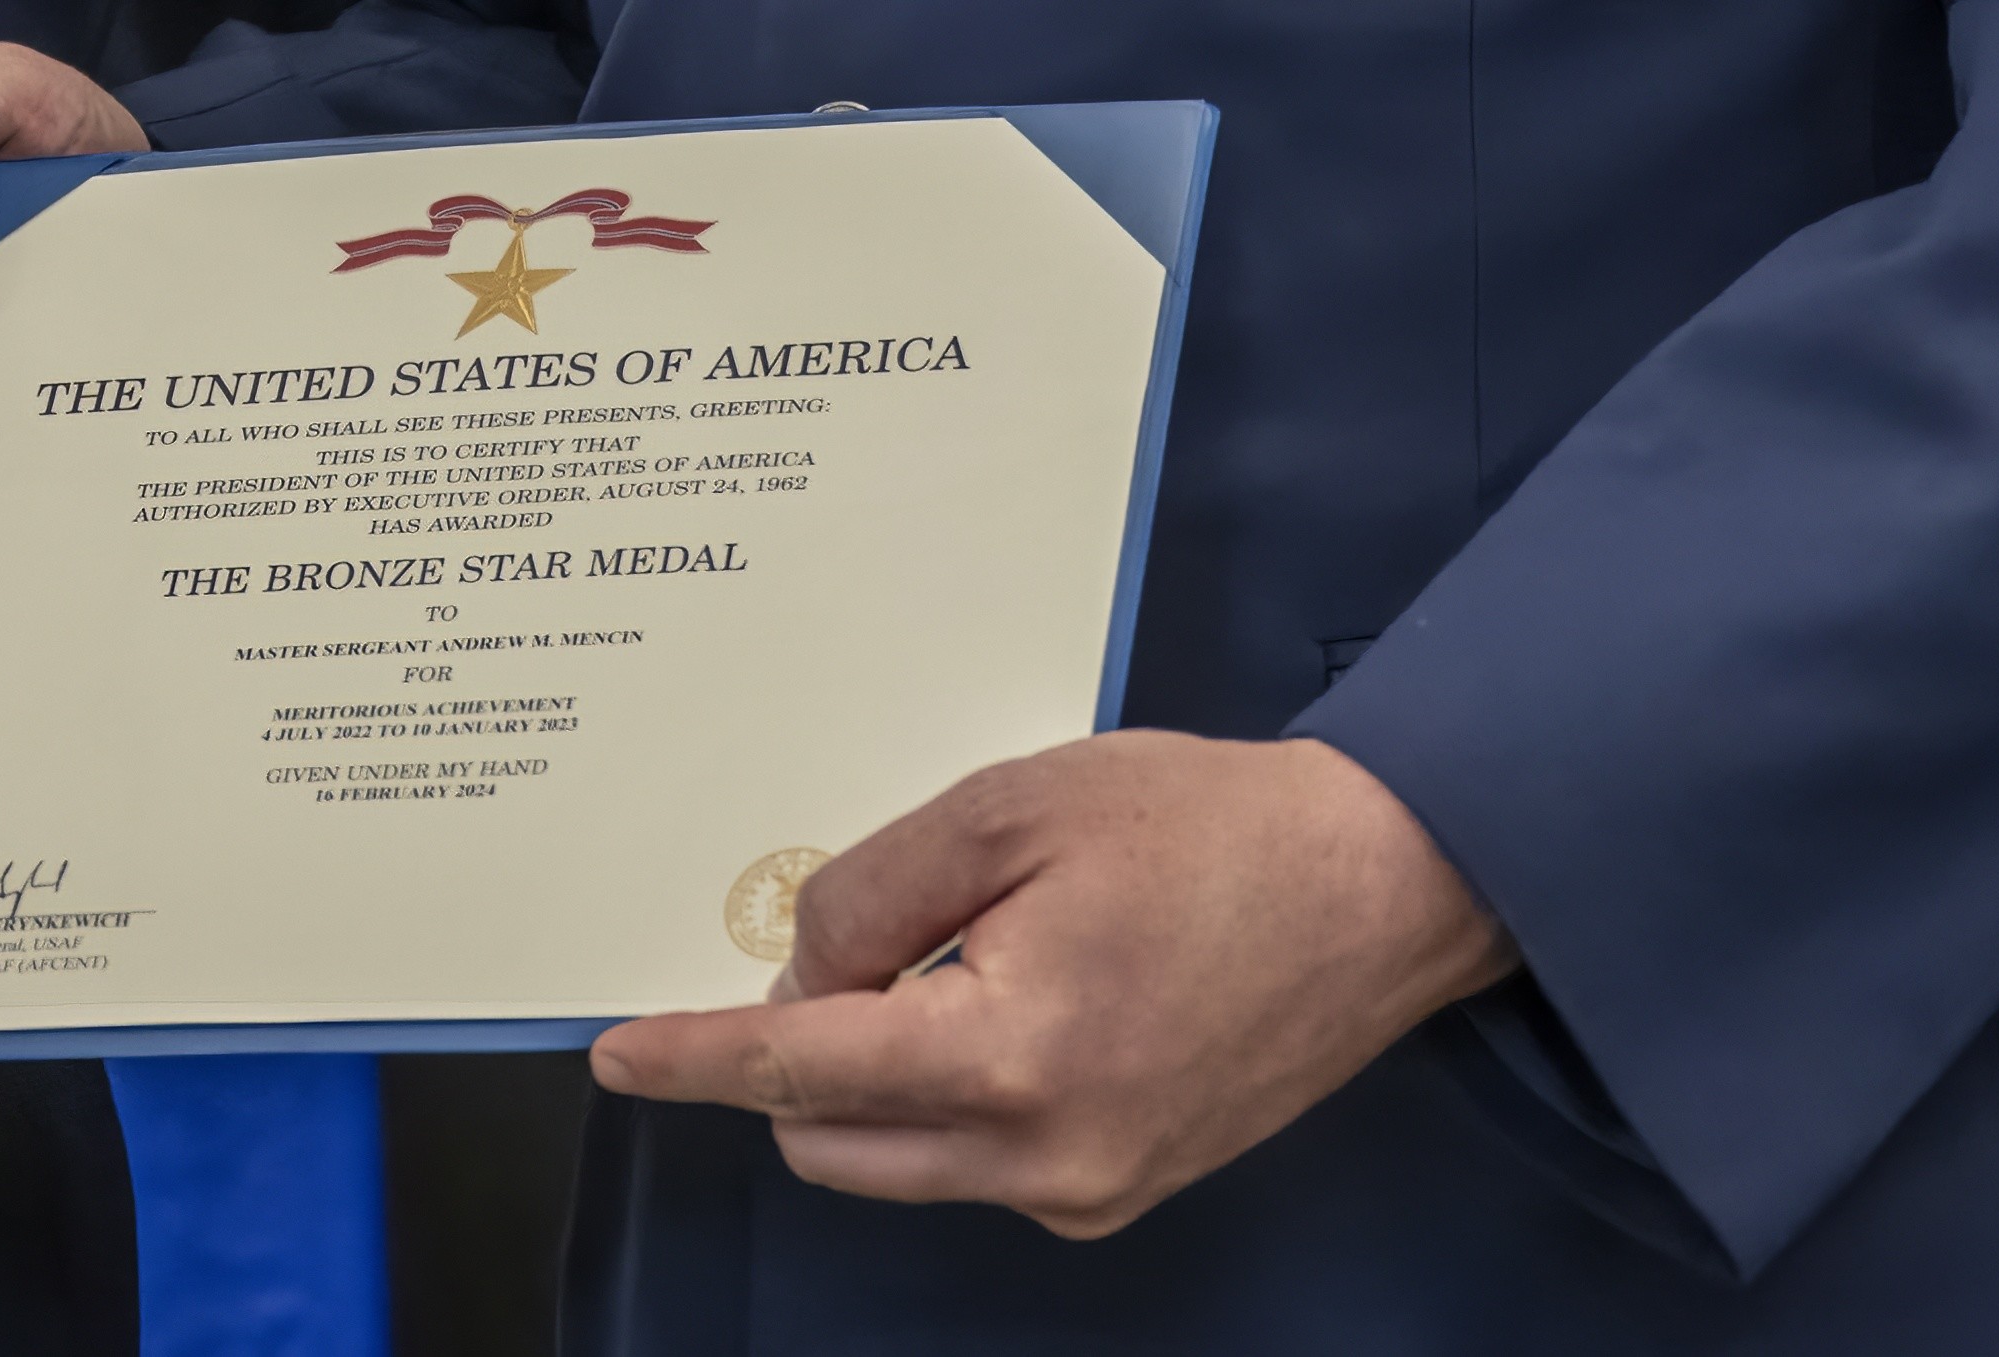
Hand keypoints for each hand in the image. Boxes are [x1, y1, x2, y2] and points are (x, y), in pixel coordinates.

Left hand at [585, 732, 1511, 1239]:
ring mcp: (1086, 1191)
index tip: (619, 1053)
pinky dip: (951, 1090)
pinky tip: (1020, 991)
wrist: (1379, 891)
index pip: (801, 1072)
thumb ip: (879, 891)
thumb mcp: (1014, 806)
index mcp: (1011, 1056)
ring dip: (877, 1074)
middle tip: (861, 935)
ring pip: (898, 1157)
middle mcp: (1044, 1158)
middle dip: (796, 1054)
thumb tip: (807, 972)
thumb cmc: (1208, 828)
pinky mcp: (1118, 1191)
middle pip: (831, 1138)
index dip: (697, 1059)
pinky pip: (975, 1158)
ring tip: (965, 950)